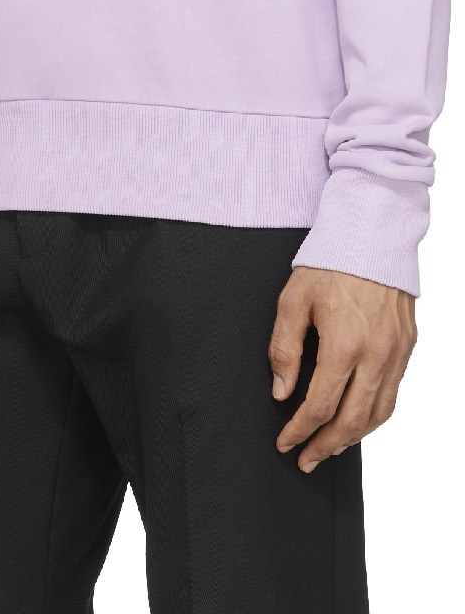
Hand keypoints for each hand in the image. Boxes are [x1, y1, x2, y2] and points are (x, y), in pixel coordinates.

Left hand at [268, 265, 416, 470]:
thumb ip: (284, 348)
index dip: (300, 430)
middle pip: (353, 421)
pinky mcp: (408, 345)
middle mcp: (376, 354)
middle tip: (306, 459)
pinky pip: (393, 392)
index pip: (320, 405)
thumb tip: (281, 391)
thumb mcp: (293, 299)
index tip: (285, 442)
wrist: (372, 231)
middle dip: (326, 446)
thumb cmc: (330, 261)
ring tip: (331, 446)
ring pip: (379, 413)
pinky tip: (358, 418)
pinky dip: (375, 414)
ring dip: (354, 437)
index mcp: (344, 343)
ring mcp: (396, 351)